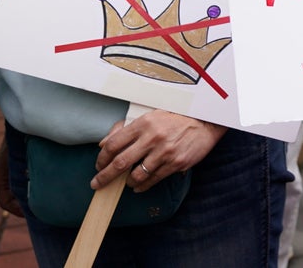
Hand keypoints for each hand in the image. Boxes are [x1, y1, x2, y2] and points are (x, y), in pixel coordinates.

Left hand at [91, 111, 225, 192]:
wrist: (206, 121)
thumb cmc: (176, 117)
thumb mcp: (151, 116)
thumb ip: (126, 128)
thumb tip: (103, 143)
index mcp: (144, 123)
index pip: (114, 144)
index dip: (101, 158)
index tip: (98, 164)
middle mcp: (153, 137)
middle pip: (120, 162)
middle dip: (104, 176)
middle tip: (97, 184)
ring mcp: (165, 152)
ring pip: (136, 175)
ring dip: (127, 182)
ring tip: (125, 182)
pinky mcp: (176, 163)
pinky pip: (153, 180)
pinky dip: (142, 186)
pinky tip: (138, 186)